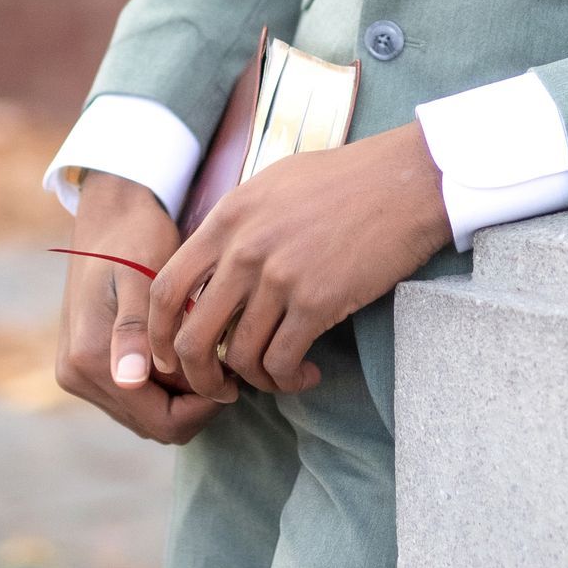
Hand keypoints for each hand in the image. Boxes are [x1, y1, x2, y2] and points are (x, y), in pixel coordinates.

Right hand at [54, 171, 238, 442]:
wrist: (110, 211)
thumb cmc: (134, 236)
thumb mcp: (141, 275)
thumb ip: (135, 330)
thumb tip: (128, 379)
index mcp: (90, 359)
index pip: (162, 422)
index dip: (204, 407)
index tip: (233, 372)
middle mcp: (77, 375)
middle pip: (155, 423)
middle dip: (195, 401)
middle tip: (228, 361)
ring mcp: (78, 372)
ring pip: (147, 413)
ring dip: (181, 393)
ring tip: (210, 349)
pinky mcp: (87, 364)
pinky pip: (136, 395)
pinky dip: (166, 383)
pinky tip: (187, 346)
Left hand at [147, 123, 452, 398]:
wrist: (407, 180)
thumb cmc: (346, 179)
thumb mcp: (273, 184)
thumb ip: (237, 224)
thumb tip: (214, 267)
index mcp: (227, 217)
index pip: (166, 289)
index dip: (159, 335)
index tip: (173, 357)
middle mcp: (244, 249)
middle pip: (192, 337)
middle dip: (198, 377)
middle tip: (219, 388)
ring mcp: (279, 277)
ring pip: (239, 357)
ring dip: (254, 381)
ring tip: (276, 377)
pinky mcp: (317, 301)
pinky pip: (281, 361)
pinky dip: (288, 378)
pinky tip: (305, 371)